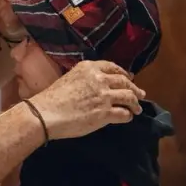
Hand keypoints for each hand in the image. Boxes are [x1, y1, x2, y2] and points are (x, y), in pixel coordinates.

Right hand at [27, 61, 144, 139]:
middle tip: (140, 95)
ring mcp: (104, 96)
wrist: (45, 114)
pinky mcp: (105, 113)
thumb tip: (96, 85)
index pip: (113, 67)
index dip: (123, 73)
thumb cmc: (51, 98)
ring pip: (129, 97)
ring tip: (137, 109)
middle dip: (134, 89)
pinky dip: (128, 116)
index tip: (129, 77)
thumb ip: (85, 79)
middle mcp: (99, 79)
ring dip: (135, 103)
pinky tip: (128, 118)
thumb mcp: (69, 78)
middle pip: (124, 81)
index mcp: (89, 68)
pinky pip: (124, 114)